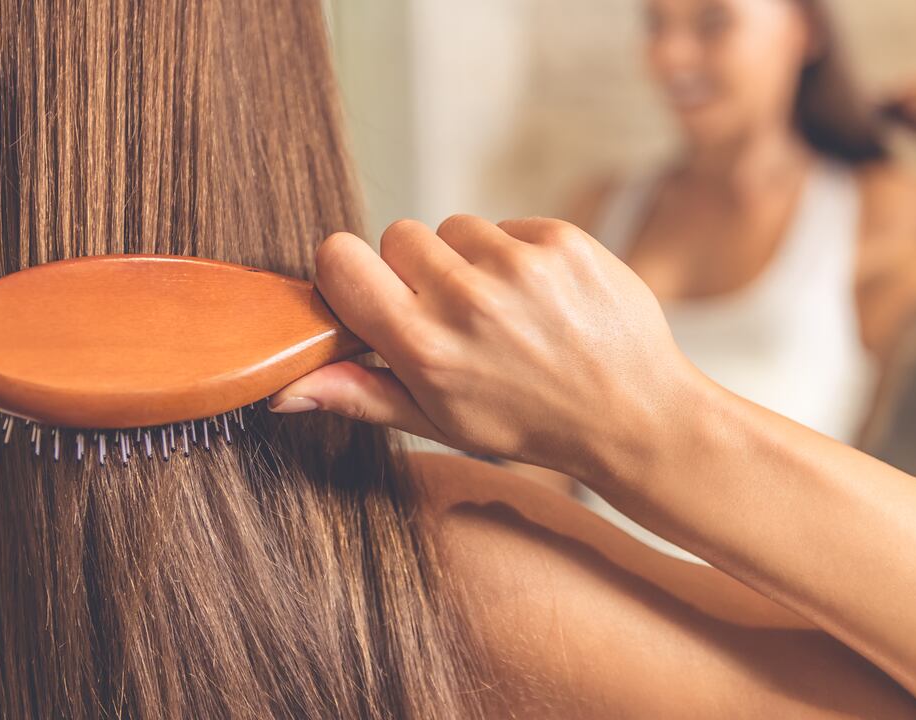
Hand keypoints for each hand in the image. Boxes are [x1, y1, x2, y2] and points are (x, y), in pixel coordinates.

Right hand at [269, 215, 697, 478]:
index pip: (339, 259)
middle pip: (396, 234)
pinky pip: (506, 224)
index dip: (347, 271)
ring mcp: (518, 265)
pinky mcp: (561, 240)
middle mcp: (466, 300)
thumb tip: (281, 389)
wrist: (634, 415)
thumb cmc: (528, 424)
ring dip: (467, 260)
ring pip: (453, 227)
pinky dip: (515, 253)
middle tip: (451, 314)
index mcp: (424, 348)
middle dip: (414, 268)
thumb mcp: (437, 422)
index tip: (369, 293)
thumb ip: (358, 395)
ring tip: (504, 310)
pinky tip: (539, 299)